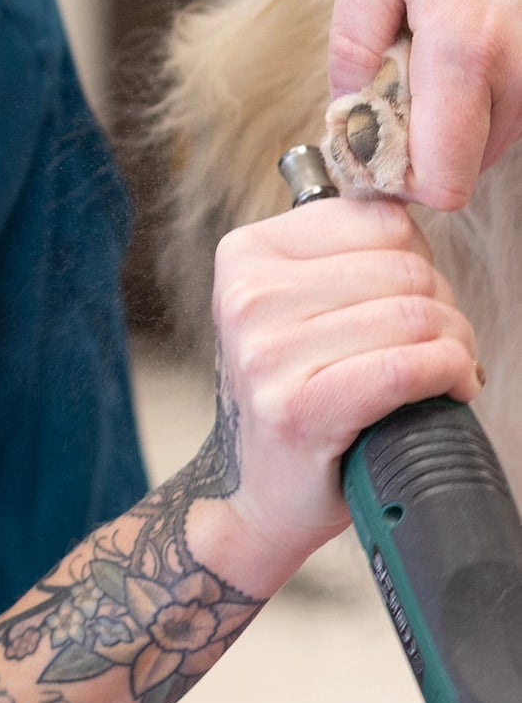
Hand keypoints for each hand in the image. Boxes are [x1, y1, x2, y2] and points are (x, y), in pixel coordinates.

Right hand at [208, 198, 480, 581]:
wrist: (255, 494)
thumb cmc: (294, 394)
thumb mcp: (297, 305)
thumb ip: (345, 253)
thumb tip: (420, 208)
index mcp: (245, 254)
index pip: (380, 220)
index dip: (418, 259)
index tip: (410, 300)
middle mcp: (248, 297)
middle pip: (406, 268)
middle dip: (445, 308)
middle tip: (438, 346)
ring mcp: (267, 353)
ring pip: (417, 316)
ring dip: (456, 347)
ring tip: (444, 372)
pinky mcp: (299, 409)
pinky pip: (408, 367)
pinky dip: (449, 375)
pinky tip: (449, 389)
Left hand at [327, 0, 521, 210]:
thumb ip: (355, 37)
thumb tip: (347, 107)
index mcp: (465, 49)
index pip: (441, 177)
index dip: (398, 176)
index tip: (368, 142)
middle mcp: (520, 70)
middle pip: (466, 167)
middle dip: (421, 141)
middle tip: (393, 80)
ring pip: (493, 141)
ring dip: (452, 115)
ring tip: (430, 46)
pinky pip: (515, 107)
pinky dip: (482, 92)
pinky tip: (462, 41)